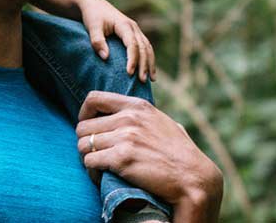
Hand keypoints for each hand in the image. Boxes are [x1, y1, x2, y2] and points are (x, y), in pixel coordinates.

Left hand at [77, 92, 222, 221]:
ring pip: (83, 145)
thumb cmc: (180, 153)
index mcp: (138, 106)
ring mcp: (125, 138)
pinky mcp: (121, 159)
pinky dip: (92, 173)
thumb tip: (123, 115)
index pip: (93, 99)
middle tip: (96, 154)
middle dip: (86, 142)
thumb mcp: (162, 122)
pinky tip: (102, 177)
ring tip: (100, 168)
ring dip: (88, 158)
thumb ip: (141, 116)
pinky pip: (90, 163)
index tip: (89, 128)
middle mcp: (129, 118)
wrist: (192, 177)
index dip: (84, 114)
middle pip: (83, 127)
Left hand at [78, 0, 154, 81]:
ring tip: (152, 79)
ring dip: (150, 63)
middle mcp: (133, 27)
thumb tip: (106, 58)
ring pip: (147, 47)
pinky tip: (149, 70)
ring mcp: (135, 30)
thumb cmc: (92, 16)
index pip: (132, 44)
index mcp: (124, 24)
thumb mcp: (92, 27)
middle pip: (143, 47)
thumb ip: (97, 41)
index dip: (132, 59)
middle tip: (142, 81)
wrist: (93, 4)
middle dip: (144, 64)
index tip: (129, 73)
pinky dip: (148, 58)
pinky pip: (145, 47)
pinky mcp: (134, 34)